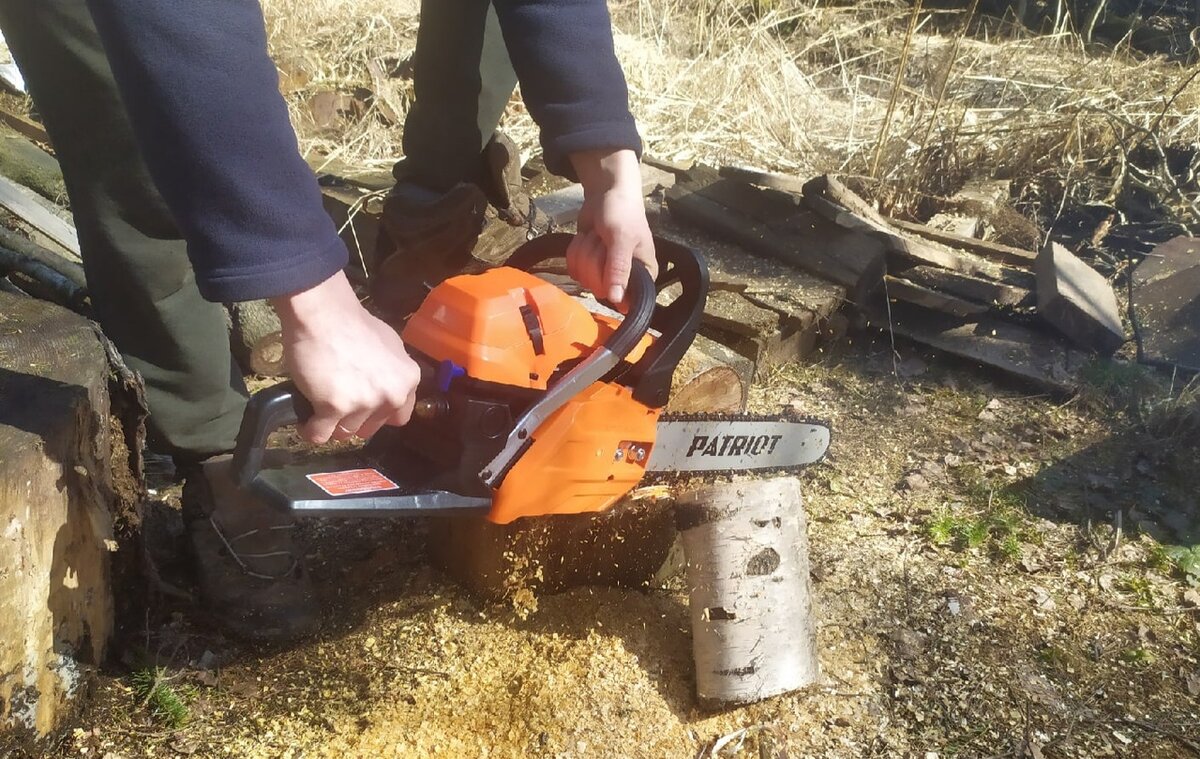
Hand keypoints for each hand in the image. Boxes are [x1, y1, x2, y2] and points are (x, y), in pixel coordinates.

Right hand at [270, 272, 419, 443]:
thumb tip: (386, 386)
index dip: (379, 415)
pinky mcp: (334, 407)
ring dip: (332, 425)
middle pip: (370, 428)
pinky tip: (306, 424)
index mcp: (407, 380)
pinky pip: (320, 434)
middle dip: (354, 420)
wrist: (324, 313)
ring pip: (345, 433)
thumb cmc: (353, 323)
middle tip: (339, 404)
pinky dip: (311, 431)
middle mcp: (391, 396)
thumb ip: (392, 372)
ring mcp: (363, 404)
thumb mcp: (389, 345)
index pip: (399, 417)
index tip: (366, 409)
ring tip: (320, 408)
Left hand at [567, 148, 656, 306]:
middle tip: (603, 240)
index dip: (612, 285)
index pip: (626, 300)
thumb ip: (619, 269)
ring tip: (598, 235)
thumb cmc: (622, 212)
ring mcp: (604, 273)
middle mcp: (625, 279)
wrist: (606, 193)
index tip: (609, 263)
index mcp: (643, 276)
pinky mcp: (587, 265)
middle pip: (599, 288)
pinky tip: (587, 237)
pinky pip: (573, 269)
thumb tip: (616, 300)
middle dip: (595, 259)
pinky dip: (576, 250)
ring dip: (585, 251)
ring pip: (583, 277)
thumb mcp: (622, 239)